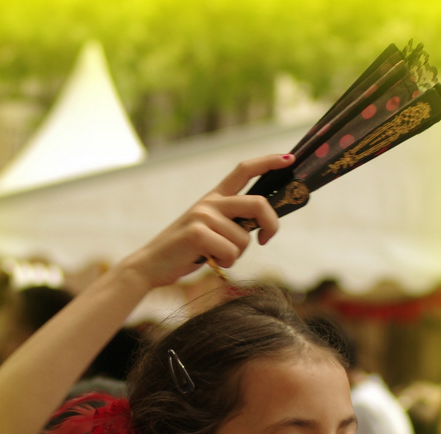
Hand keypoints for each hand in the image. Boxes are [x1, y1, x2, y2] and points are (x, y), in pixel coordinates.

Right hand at [121, 154, 293, 289]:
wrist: (152, 265)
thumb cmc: (186, 251)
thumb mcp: (212, 232)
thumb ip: (233, 224)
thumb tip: (263, 227)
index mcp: (215, 197)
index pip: (244, 170)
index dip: (268, 162)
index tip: (289, 160)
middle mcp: (211, 202)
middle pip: (257, 203)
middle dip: (271, 223)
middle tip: (265, 239)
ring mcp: (203, 215)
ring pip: (244, 238)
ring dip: (237, 255)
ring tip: (217, 257)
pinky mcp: (197, 233)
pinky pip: (230, 251)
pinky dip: (225, 263)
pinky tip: (210, 262)